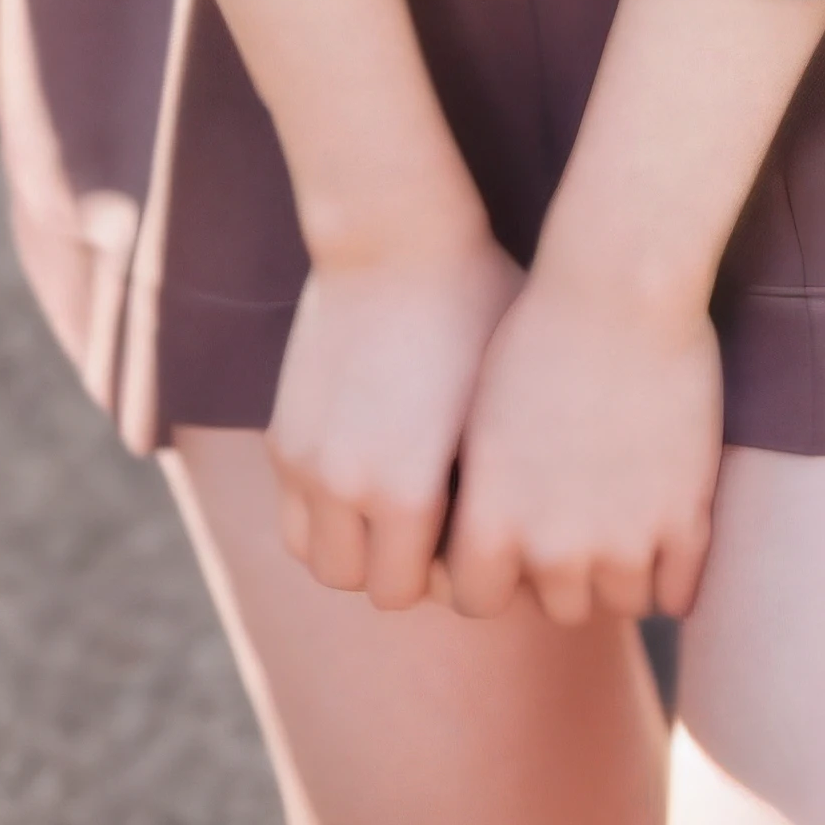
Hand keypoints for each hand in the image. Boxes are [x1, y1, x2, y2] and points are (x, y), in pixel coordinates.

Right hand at [270, 220, 524, 611]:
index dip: (447, 576)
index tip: (473, 548)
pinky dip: (323, 510)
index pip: (414, 590)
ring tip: (391, 516)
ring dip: (351, 548)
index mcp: (409, 492)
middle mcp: (348, 487)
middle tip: (434, 538)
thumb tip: (540, 529)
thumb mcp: (508, 399)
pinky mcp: (283, 431)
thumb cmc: (476, 307)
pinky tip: (365, 474)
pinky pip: (294, 508)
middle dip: (395, 569)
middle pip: (362, 583)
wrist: (393, 234)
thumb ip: (505, 479)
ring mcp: (307, 460)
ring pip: (316, 556)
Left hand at [441, 260, 723, 628]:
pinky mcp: (686, 523)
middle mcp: (552, 547)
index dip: (493, 571)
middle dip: (564, 568)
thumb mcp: (484, 416)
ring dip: (621, 572)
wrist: (619, 284)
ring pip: (621, 603)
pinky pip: (679, 595)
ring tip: (623, 520)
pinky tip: (666, 529)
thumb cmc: (539, 326)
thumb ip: (483, 491)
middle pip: (558, 604)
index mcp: (490, 521)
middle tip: (576, 516)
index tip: (508, 538)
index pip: (477, 601)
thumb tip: (481, 537)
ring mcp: (625, 542)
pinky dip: (673, 573)